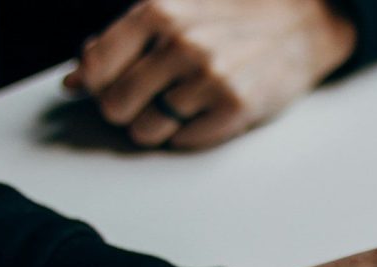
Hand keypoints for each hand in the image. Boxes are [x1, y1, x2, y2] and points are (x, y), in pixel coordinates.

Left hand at [64, 0, 356, 148]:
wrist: (302, 22)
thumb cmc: (233, 17)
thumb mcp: (175, 11)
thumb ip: (121, 42)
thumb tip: (73, 81)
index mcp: (158, 10)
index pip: (95, 69)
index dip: (97, 86)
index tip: (110, 88)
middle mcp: (181, 43)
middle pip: (116, 107)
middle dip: (127, 111)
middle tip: (150, 102)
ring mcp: (210, 77)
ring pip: (147, 131)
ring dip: (157, 127)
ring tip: (182, 106)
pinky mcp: (235, 108)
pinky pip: (184, 142)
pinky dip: (187, 135)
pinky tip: (204, 114)